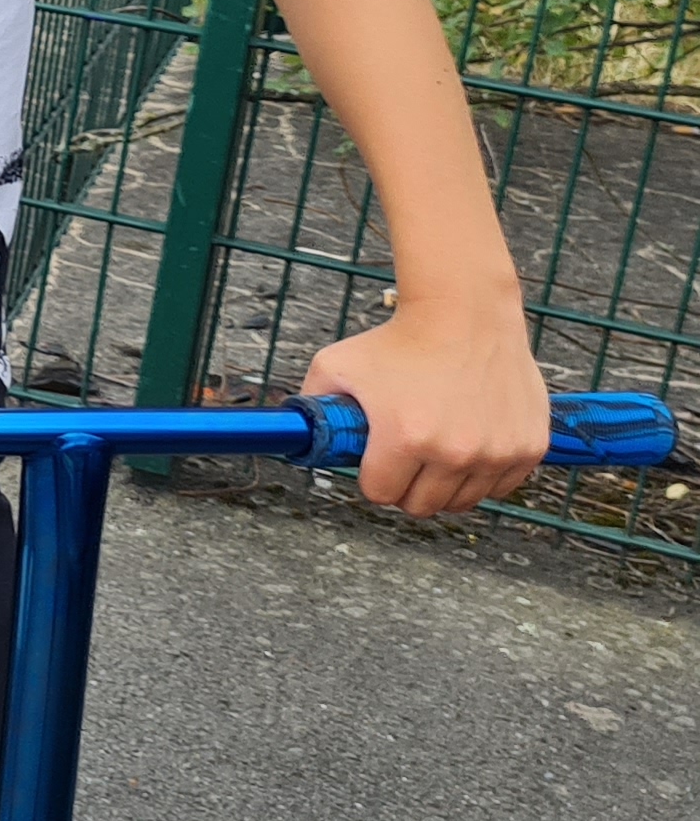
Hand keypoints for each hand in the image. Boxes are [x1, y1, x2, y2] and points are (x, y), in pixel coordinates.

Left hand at [303, 296, 548, 519]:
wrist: (465, 314)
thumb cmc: (399, 340)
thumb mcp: (336, 366)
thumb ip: (310, 405)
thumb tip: (293, 435)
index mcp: (404, 438)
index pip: (381, 494)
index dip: (373, 476)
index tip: (376, 458)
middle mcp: (454, 451)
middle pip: (422, 506)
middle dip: (407, 485)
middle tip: (405, 456)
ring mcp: (495, 452)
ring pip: (462, 502)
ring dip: (445, 483)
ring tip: (436, 448)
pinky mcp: (528, 448)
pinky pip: (500, 486)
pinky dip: (482, 474)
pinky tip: (469, 443)